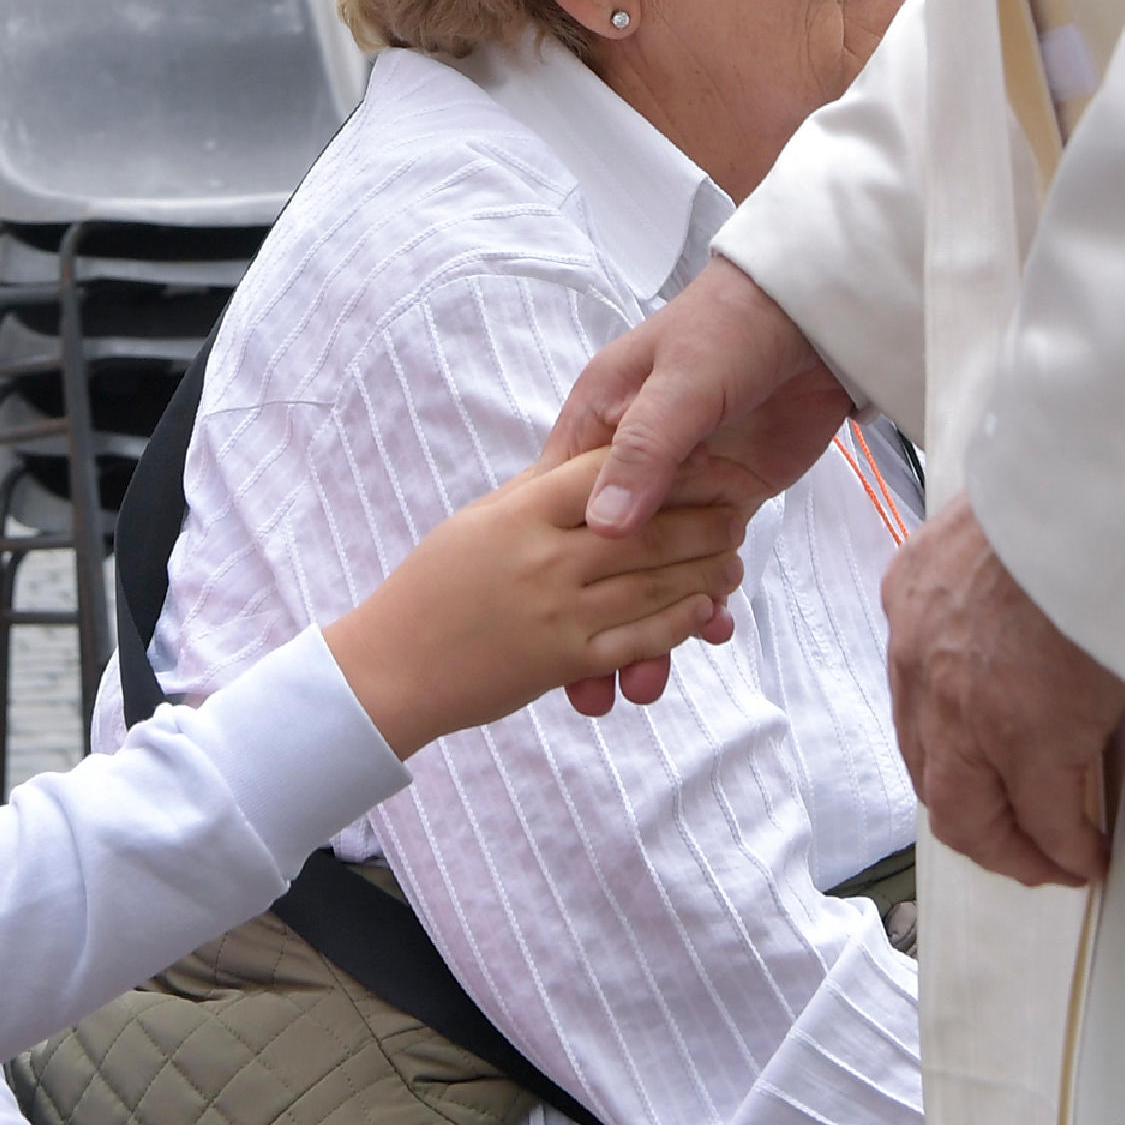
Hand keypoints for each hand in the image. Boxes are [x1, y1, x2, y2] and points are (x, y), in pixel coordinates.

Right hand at [323, 449, 749, 757]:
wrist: (385, 670)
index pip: (606, 474)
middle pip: (645, 528)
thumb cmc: (427, 588)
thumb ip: (535, 493)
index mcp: (520, 510)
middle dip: (701, 518)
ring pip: (650, 584)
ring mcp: (556, 612)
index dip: (664, 465)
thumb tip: (587, 463)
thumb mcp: (477, 520)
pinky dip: (677, 623)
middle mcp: (543, 558)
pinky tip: (702, 611)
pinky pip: (636, 640)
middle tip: (739, 510)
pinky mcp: (562, 661)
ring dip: (702, 571)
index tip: (707, 454)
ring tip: (734, 559)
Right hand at [541, 255, 852, 713]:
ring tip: (641, 689)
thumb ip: (645, 451)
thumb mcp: (683, 384)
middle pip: (601, 553)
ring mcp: (681, 481)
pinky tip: (706, 639)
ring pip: (649, 568)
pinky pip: (701, 562)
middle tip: (588, 691)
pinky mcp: (727, 498)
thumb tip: (605, 528)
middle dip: (591, 620)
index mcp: (600, 418)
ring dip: (647, 626)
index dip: (546, 567)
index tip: (534, 630)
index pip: (558, 502)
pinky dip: (700, 603)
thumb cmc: (733, 327)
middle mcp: (631, 454)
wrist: (816, 313)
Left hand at [882, 495, 1124, 885]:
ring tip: (1049, 858)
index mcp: (913, 599)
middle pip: (932, 774)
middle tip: (1014, 838)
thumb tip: (1023, 611)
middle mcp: (922, 664)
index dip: (953, 751)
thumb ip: (989, 581)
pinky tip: (1087, 852)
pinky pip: (1045, 818)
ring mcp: (967, 711)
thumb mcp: (996, 530)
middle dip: (975, 817)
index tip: (984, 769)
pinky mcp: (1028, 741)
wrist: (1094, 496)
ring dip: (1011, 845)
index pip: (916, 703)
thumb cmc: (1063, 495)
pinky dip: (1065, 847)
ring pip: (968, 813)